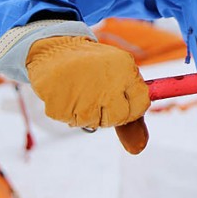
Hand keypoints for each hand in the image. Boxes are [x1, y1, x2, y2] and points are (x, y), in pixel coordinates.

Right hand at [26, 35, 150, 152]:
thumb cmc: (92, 66)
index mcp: (125, 70)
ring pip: (94, 122)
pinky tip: (66, 92)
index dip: (132, 107)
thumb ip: (132, 110)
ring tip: (80, 91)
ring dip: (87, 112)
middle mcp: (108, 83)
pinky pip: (70, 120)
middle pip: (119, 118)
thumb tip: (139, 149)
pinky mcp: (60, 104)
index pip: (141, 104)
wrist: (55, 49)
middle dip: (110, 113)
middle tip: (98, 97)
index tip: (121, 101)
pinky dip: (68, 111)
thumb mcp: (118, 76)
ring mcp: (83, 95)